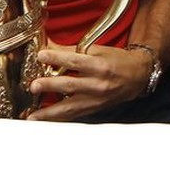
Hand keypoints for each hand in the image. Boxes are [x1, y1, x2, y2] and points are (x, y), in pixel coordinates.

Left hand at [26, 43, 151, 121]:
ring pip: (69, 108)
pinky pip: (73, 116)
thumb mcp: (97, 50)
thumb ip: (71, 51)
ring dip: (49, 112)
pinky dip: (57, 119)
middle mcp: (97, 84)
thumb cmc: (116, 61)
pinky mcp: (93, 109)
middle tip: (34, 86)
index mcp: (99, 66)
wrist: (137, 77)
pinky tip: (44, 122)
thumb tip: (48, 48)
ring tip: (32, 116)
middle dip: (50, 86)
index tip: (41, 55)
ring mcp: (95, 100)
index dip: (57, 57)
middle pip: (70, 85)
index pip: (75, 61)